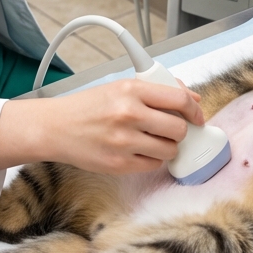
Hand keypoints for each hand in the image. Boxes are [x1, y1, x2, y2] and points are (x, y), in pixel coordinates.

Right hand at [0, 78, 203, 173]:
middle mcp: (129, 114)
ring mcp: (124, 141)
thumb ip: (156, 91)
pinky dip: (152, 159)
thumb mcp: (120, 87)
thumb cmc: (88, 106)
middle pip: (179, 128)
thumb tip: (192, 99)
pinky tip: (139, 150)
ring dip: (167, 146)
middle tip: (171, 129)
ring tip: (153, 140)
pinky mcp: (119, 164)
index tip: (197, 115)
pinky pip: (154, 165)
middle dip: (180, 130)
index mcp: (132, 90)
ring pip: (170, 149)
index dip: (195, 109)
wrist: (55, 127)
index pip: (179, 99)